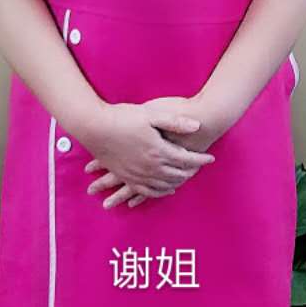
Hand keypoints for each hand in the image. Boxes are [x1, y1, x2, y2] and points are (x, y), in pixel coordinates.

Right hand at [84, 97, 215, 210]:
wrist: (95, 127)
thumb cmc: (123, 117)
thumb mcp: (151, 114)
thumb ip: (175, 121)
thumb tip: (197, 125)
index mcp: (158, 150)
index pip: (186, 159)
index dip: (201, 159)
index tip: (210, 158)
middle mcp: (150, 167)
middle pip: (178, 175)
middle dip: (192, 171)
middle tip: (200, 167)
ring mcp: (138, 175)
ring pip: (165, 185)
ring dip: (178, 182)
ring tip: (187, 177)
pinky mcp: (127, 177)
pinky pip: (148, 192)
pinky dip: (161, 192)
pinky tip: (167, 190)